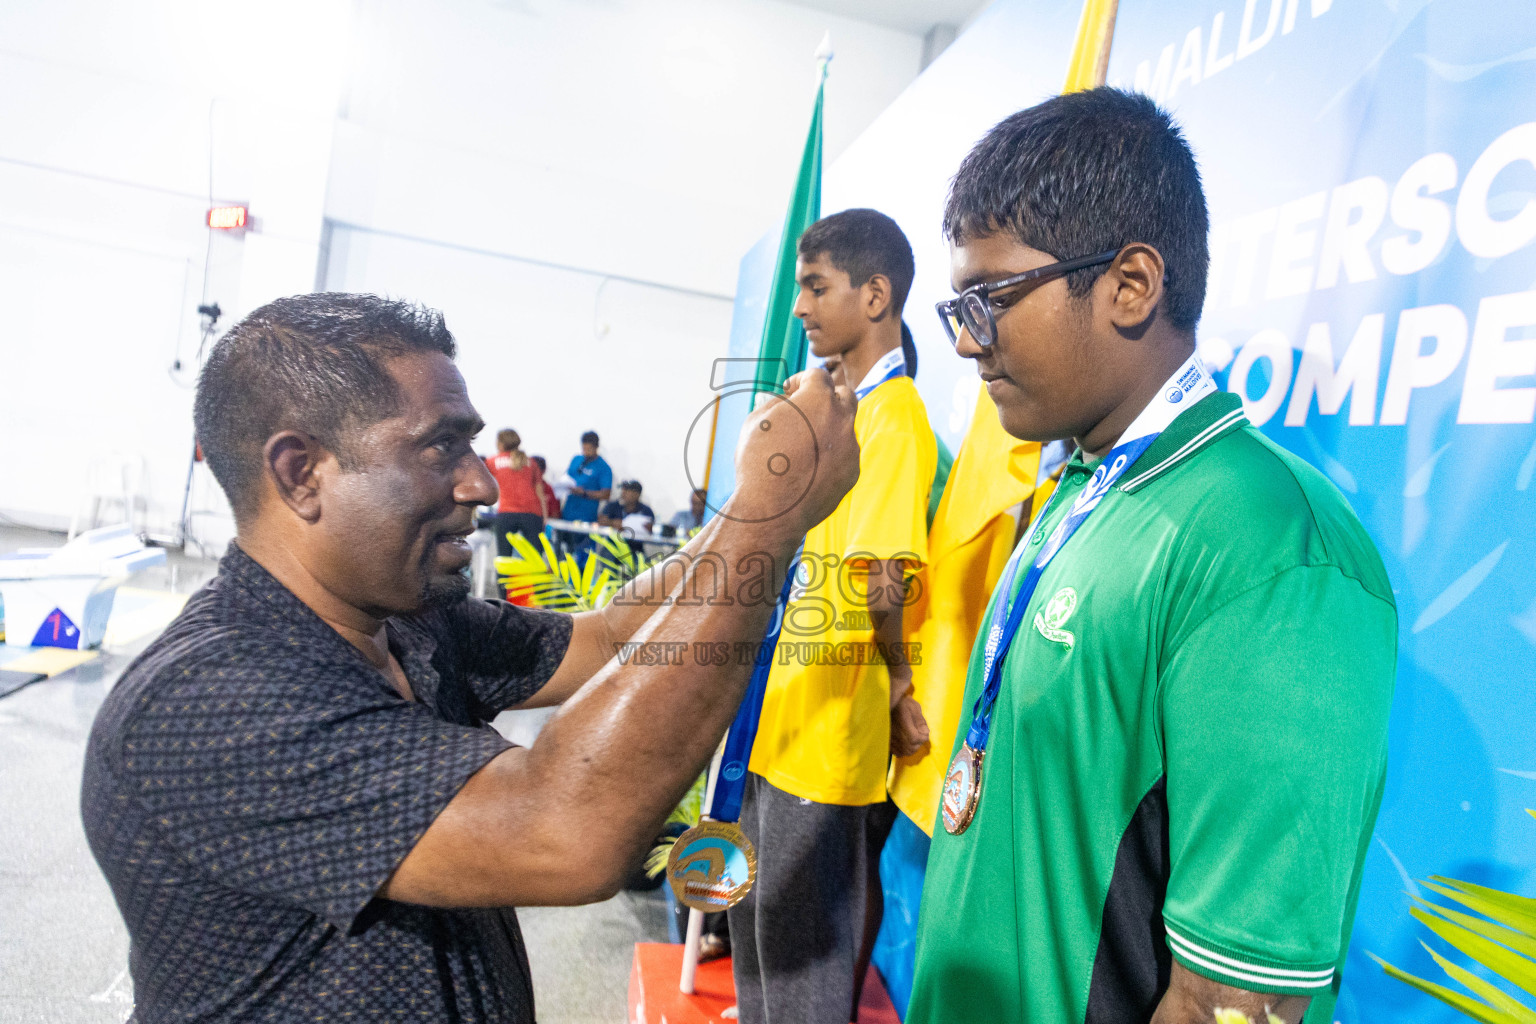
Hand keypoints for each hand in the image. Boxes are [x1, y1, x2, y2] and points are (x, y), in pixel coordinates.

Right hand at [730, 368, 857, 535]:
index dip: (800, 379)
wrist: (771, 511)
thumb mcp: (756, 422)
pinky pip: (845, 456)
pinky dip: (831, 456)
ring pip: (845, 428)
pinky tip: (809, 468)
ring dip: (829, 429)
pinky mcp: (852, 473)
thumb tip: (780, 399)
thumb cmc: (758, 463)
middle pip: (844, 395)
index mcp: (818, 399)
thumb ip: (774, 403)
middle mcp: (842, 419)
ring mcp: (851, 448)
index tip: (790, 390)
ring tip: (802, 445)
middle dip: (827, 397)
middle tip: (807, 409)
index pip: (817, 375)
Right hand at [890, 695, 929, 758]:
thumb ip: (920, 721)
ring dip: (912, 748)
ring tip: (914, 739)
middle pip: (910, 747)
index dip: (923, 738)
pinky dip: (904, 751)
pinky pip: (897, 753)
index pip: (914, 738)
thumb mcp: (914, 707)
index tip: (925, 733)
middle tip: (920, 736)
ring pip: (905, 752)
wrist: (886, 702)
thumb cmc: (902, 703)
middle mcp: (893, 730)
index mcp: (901, 720)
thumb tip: (926, 733)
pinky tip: (906, 743)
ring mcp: (888, 737)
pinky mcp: (885, 741)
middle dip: (919, 744)